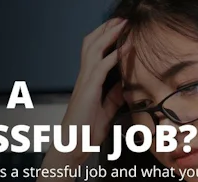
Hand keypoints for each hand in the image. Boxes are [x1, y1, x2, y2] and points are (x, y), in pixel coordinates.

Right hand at [38, 17, 125, 181]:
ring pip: (93, 50)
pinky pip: (100, 68)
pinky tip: (122, 49)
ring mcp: (84, 83)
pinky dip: (112, 57)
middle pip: (92, 44)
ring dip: (109, 36)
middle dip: (107, 29)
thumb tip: (123, 84)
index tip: (121, 28)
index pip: (95, 51)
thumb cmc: (87, 131)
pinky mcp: (87, 91)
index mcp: (88, 81)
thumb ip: (113, 96)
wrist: (74, 146)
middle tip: (122, 19)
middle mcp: (84, 78)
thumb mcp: (106, 110)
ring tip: (122, 25)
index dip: (106, 38)